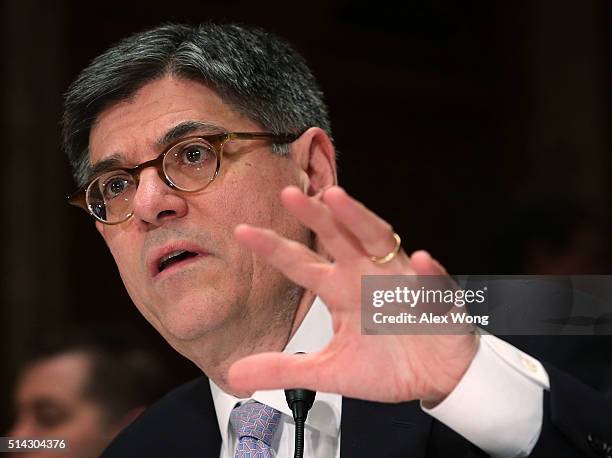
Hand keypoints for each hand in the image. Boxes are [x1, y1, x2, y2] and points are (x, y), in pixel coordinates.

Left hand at [228, 186, 478, 403]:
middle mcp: (366, 276)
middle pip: (337, 237)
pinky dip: (428, 273)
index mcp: (340, 290)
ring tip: (338, 200)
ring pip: (379, 241)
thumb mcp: (329, 370)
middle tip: (291, 195)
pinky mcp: (436, 298)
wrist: (435, 377)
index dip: (274, 248)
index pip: (301, 264)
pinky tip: (422, 260)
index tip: (243, 231)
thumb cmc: (388, 363)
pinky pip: (433, 283)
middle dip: (315, 216)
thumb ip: (284, 368)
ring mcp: (401, 281)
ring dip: (360, 220)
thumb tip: (235, 374)